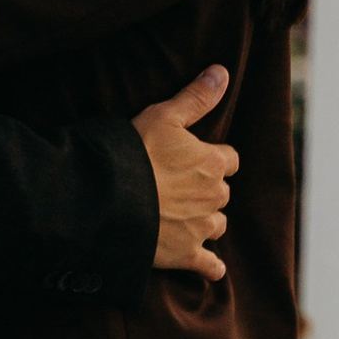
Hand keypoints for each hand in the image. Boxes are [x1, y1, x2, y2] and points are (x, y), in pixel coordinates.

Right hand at [136, 66, 235, 278]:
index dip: (212, 158)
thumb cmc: (135, 153)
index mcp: (215, 163)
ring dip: (205, 221)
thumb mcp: (164, 116)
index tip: (193, 159)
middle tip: (178, 186)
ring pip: (217, 224)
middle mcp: (216, 197)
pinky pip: (210, 266)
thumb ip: (196, 97)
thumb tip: (223, 71)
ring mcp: (201, 228)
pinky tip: (209, 267)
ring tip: (182, 217)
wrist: (109, 199)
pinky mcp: (186, 255)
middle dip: (206, 190)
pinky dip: (211, 267)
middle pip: (222, 193)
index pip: (229, 159)